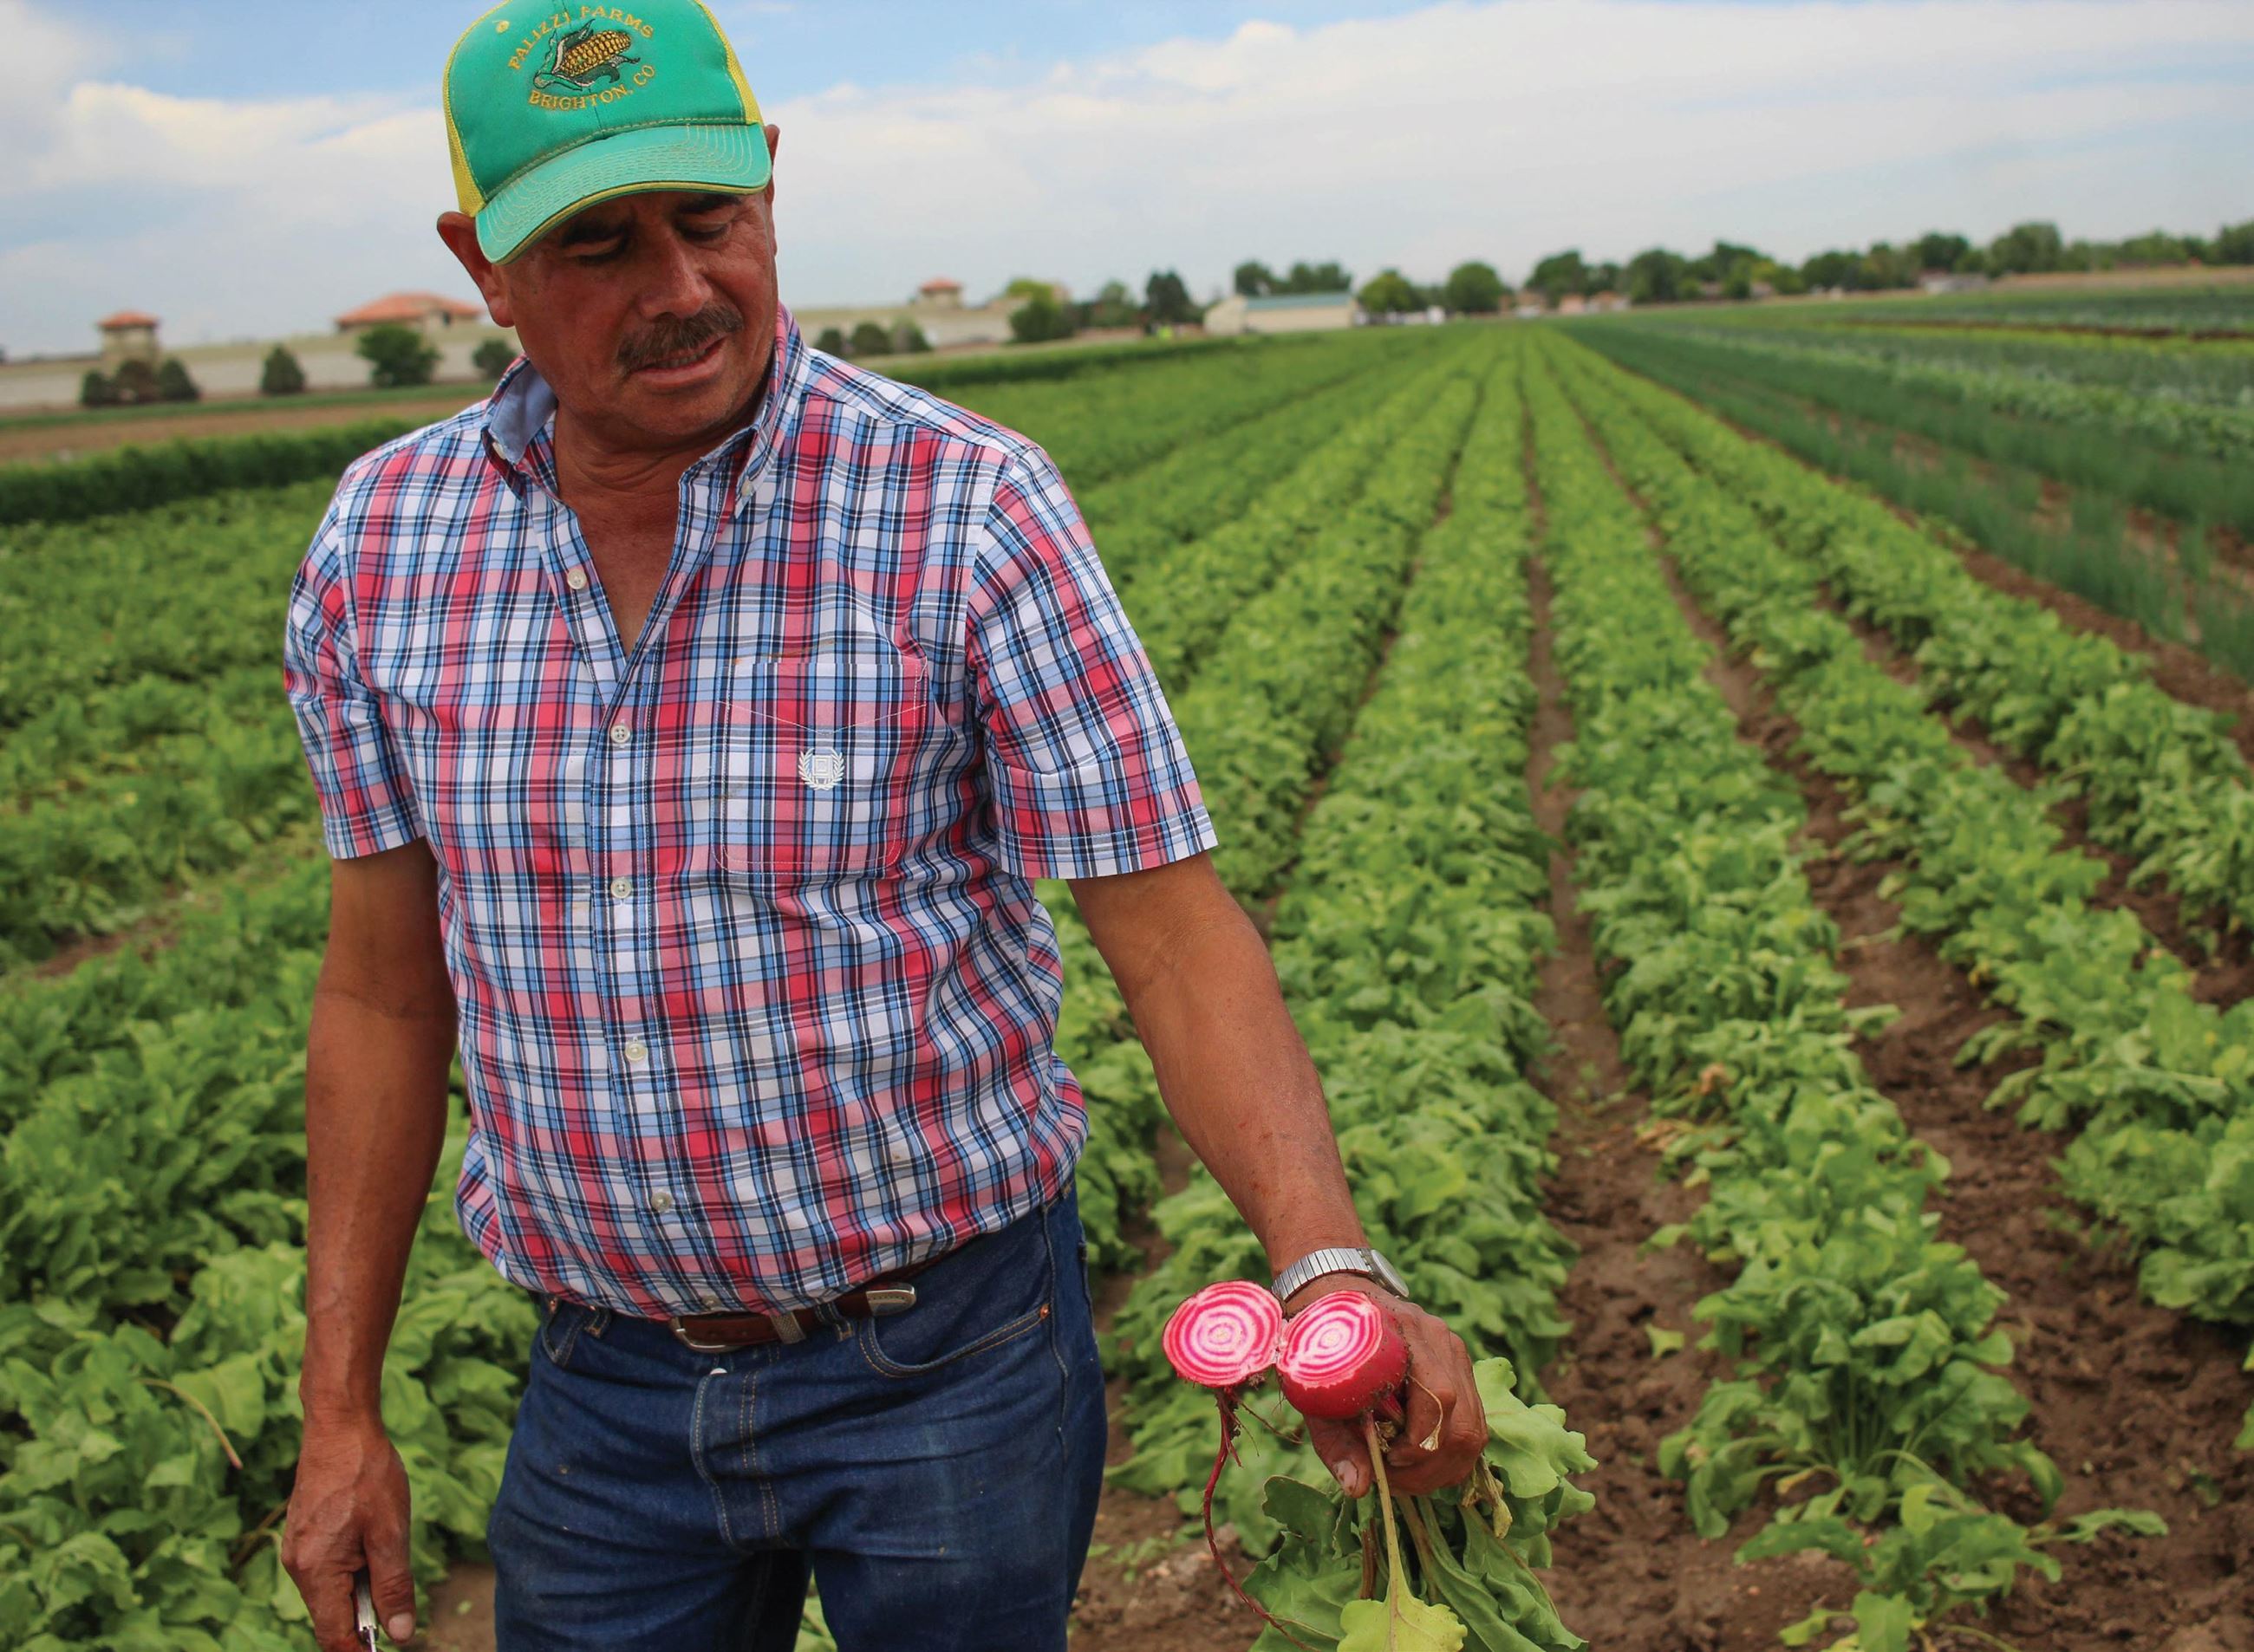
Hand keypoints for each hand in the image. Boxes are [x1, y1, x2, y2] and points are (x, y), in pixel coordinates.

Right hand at [281, 1409, 416, 1648]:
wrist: (340, 1427)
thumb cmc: (367, 1475)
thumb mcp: (390, 1533)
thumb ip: (394, 1587)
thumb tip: (400, 1635)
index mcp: (316, 1572)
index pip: (334, 1635)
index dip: (360, 1651)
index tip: (384, 1651)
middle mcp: (298, 1567)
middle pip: (331, 1616)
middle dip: (365, 1617)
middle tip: (399, 1602)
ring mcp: (297, 1550)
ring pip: (331, 1591)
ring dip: (361, 1589)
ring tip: (386, 1552)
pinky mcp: (304, 1535)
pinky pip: (327, 1569)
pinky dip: (352, 1569)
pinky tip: (372, 1541)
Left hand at [1284, 1274, 1485, 1497]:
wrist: (1333, 1293)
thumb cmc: (1320, 1342)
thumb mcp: (1316, 1392)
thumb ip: (1336, 1441)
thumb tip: (1358, 1488)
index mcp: (1406, 1334)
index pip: (1438, 1400)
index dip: (1418, 1446)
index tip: (1386, 1466)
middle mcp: (1441, 1340)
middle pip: (1464, 1423)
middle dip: (1432, 1468)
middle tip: (1395, 1483)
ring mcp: (1455, 1352)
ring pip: (1475, 1428)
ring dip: (1444, 1466)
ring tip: (1405, 1475)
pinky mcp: (1458, 1367)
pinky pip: (1472, 1420)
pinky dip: (1450, 1451)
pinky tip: (1418, 1459)